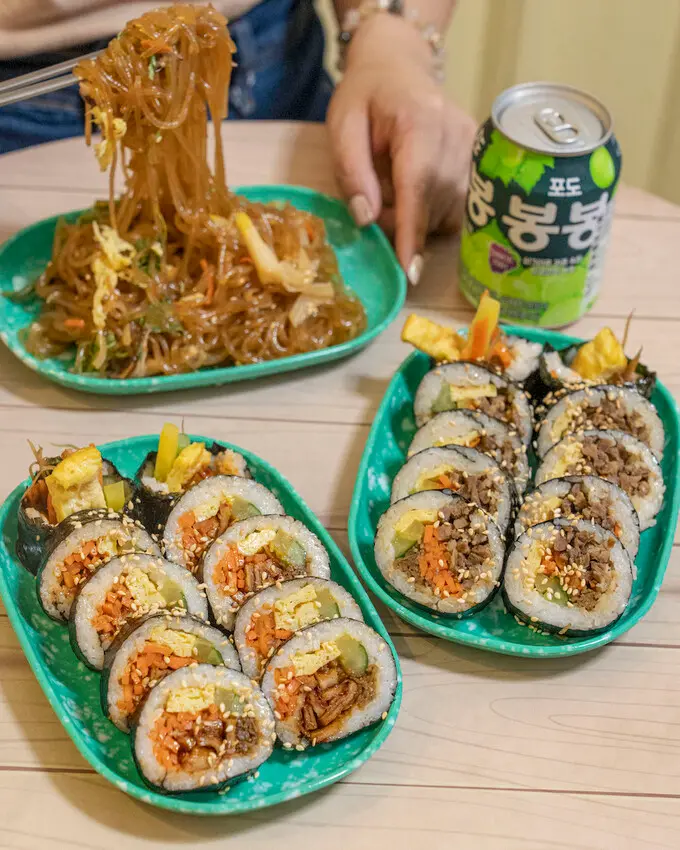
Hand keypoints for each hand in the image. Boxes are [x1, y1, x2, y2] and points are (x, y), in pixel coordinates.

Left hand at [327, 13, 476, 282]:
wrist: (399, 66)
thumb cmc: (365, 96)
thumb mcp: (342, 125)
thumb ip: (351, 171)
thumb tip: (366, 219)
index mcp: (419, 120)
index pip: (418, 184)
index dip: (412, 231)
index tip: (409, 270)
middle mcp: (455, 135)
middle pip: (433, 203)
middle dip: (401, 224)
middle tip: (373, 207)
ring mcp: (473, 147)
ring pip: (449, 211)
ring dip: (419, 219)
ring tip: (394, 192)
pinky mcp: (480, 159)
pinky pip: (460, 206)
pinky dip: (435, 212)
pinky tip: (417, 193)